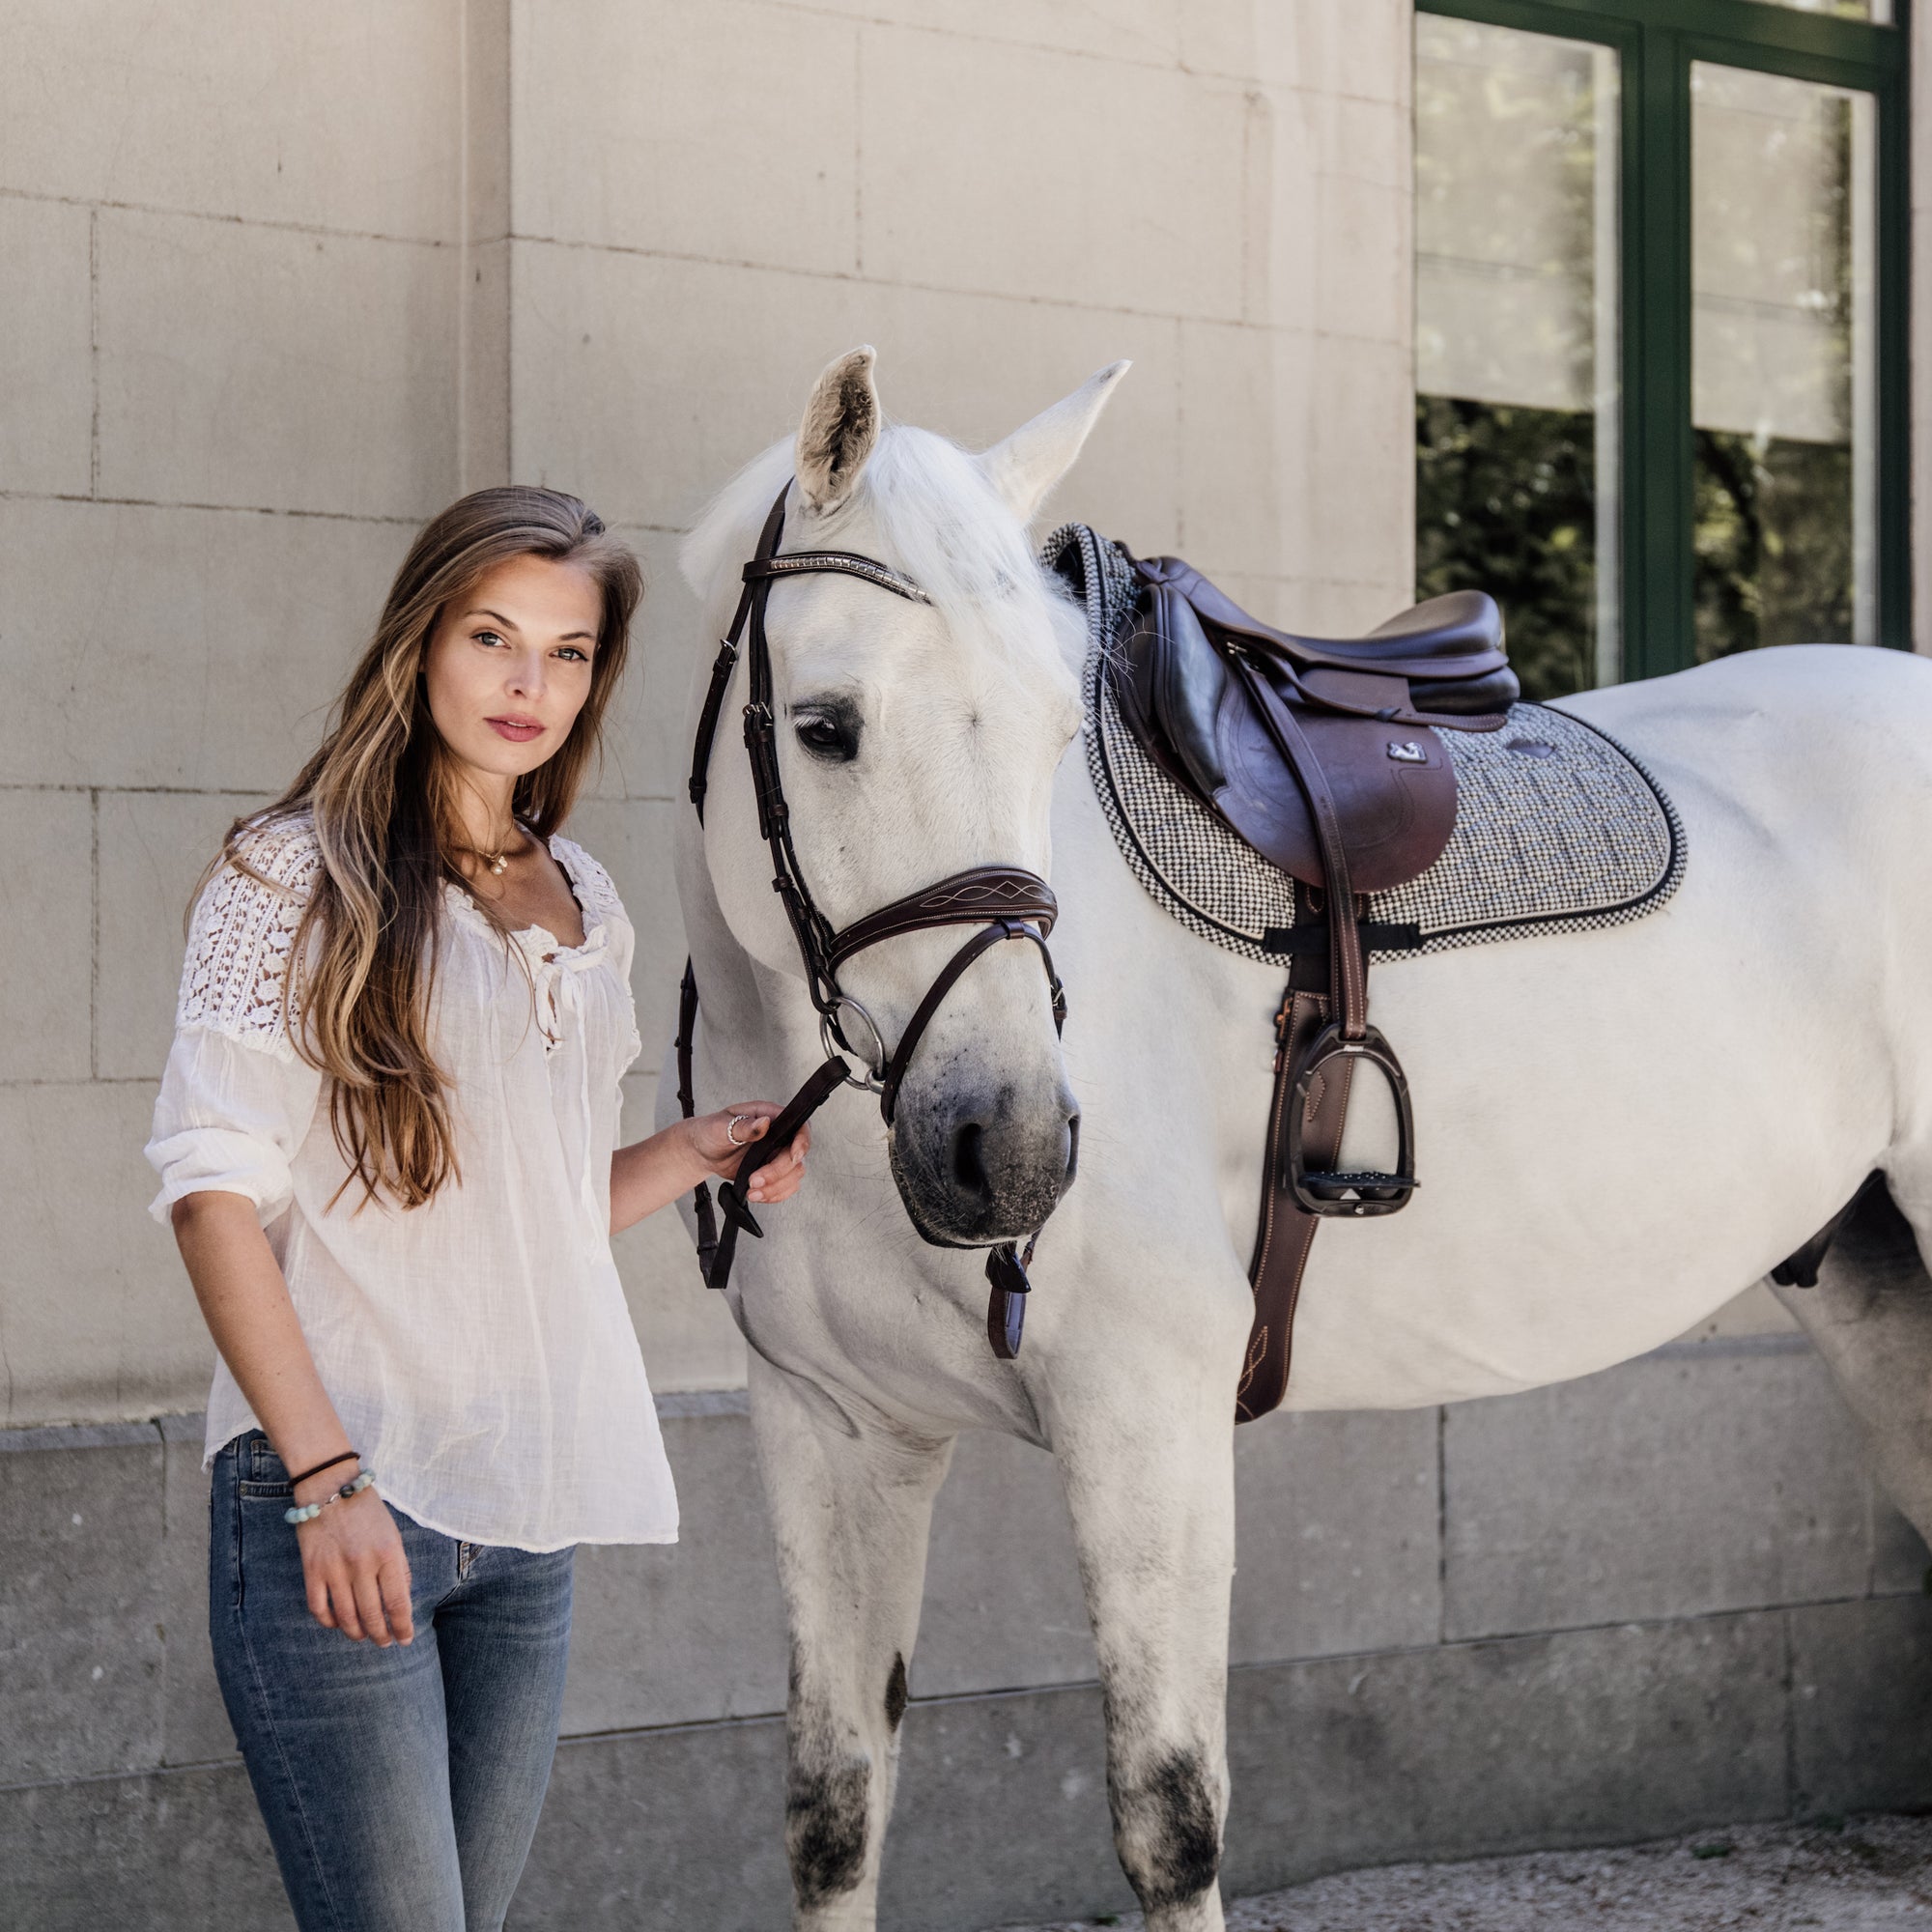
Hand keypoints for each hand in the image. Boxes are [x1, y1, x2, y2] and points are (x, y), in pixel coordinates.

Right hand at [295, 1476, 413, 1645]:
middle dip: (380, 1635)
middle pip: (372, 1615)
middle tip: (384, 1642)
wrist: (330, 1487)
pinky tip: (338, 1623)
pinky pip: (319, 1608)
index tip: (404, 1640)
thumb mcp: (393, 1534)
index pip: (398, 1602)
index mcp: (388, 1554)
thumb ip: (399, 1567)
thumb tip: (402, 1600)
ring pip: (346, 1618)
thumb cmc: (367, 1511)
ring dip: (356, 1633)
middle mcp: (362, 1565)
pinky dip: (329, 1622)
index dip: (402, 1626)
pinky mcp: (312, 1570)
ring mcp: (335, 1569)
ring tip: (363, 1636)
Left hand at [687, 1104, 810, 1204]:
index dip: (802, 1142)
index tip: (793, 1156)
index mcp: (770, 1117)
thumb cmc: (710, 1131)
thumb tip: (764, 1122)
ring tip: (752, 1192)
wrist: (702, 1151)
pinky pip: (785, 1187)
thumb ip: (743, 1126)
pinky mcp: (772, 1173)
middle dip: (777, 1173)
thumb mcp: (721, 1126)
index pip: (799, 1127)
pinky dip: (774, 1195)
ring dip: (775, 1188)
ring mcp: (776, 1155)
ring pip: (794, 1175)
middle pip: (796, 1157)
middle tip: (754, 1180)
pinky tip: (757, 1195)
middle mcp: (779, 1136)